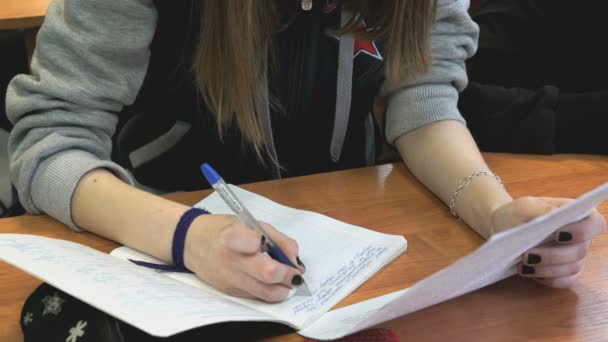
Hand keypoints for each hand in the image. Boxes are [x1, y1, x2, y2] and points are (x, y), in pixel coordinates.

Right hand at [183, 215, 304, 301]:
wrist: (191, 243)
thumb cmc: (224, 230)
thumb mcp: (251, 224)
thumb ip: (277, 239)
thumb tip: (295, 259)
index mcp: (233, 236)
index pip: (259, 245)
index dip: (279, 250)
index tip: (287, 253)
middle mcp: (230, 259)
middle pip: (268, 273)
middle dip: (288, 276)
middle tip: (296, 274)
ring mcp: (229, 278)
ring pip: (265, 292)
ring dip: (283, 289)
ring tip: (287, 280)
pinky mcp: (229, 291)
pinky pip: (256, 296)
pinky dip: (269, 291)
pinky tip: (270, 282)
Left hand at [491, 197, 605, 287]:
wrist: (503, 229)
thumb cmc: (517, 215)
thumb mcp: (523, 207)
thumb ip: (540, 209)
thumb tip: (555, 213)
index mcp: (576, 215)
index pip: (594, 224)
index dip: (582, 231)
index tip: (558, 235)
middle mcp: (580, 238)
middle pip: (580, 251)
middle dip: (553, 255)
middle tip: (528, 255)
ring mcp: (574, 257)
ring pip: (571, 268)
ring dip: (546, 269)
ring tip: (523, 264)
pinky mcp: (564, 274)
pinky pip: (563, 282)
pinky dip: (546, 279)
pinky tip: (528, 272)